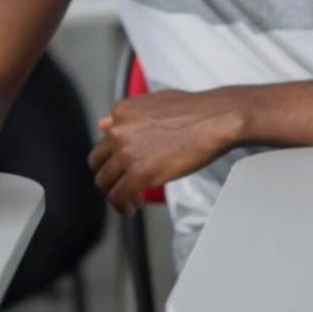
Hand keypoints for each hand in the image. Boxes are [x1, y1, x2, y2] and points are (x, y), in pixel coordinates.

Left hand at [89, 89, 242, 214]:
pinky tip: (133, 208)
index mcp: (121, 112)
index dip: (114, 158)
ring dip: (115, 194)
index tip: (126, 167)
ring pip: (104, 182)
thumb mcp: (154, 103)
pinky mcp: (139, 173)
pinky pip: (118, 196)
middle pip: (97, 163)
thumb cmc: (195, 111)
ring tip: (132, 201)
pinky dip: (122, 206)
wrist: (215, 120)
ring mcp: (126, 152)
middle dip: (109, 177)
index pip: (105, 141)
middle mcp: (118, 131)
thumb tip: (104, 124)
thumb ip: (128, 116)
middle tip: (124, 186)